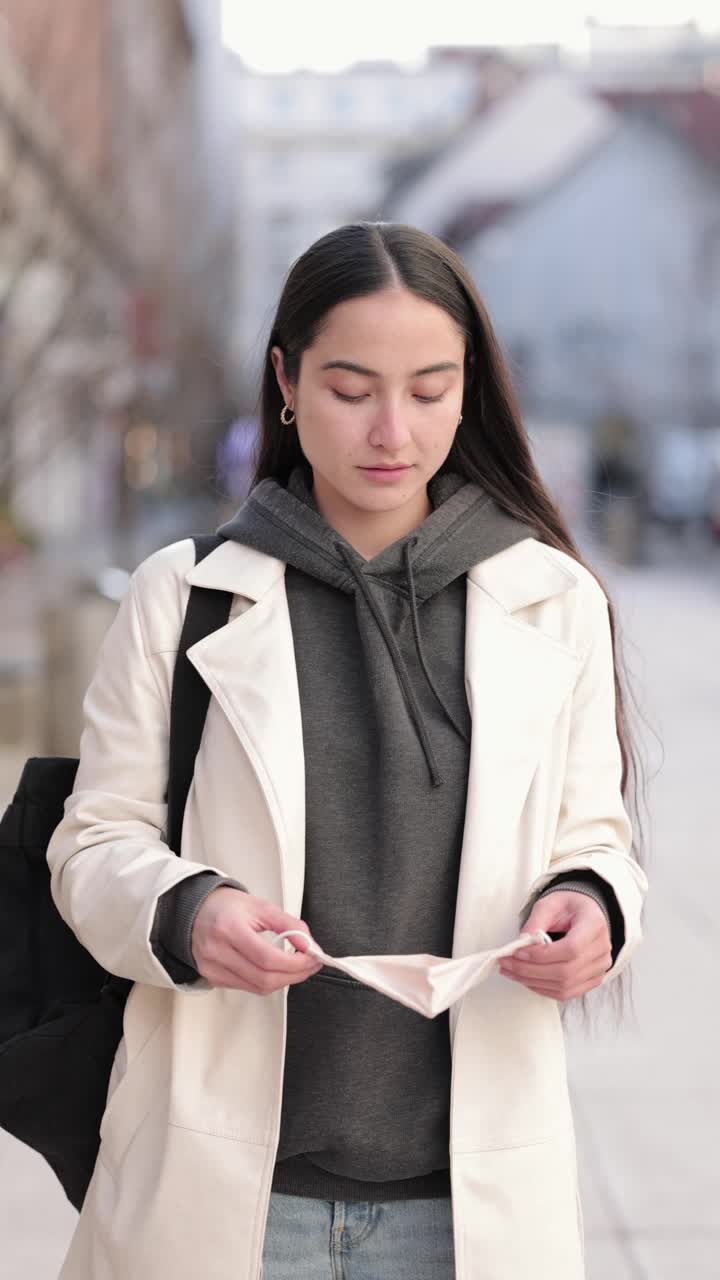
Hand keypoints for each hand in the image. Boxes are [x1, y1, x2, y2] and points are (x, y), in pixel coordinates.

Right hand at [191, 888, 322, 992]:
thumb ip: (289, 924)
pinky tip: (274, 970)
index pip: (267, 958)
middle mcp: (217, 951)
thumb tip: (309, 945)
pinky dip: (266, 982)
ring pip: (257, 988)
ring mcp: (213, 968)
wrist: (196, 911)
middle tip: (310, 965)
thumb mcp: (261, 906)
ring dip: (283, 981)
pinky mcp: (213, 978)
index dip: (295, 963)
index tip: (312, 958)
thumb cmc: (226, 907)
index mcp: (229, 928)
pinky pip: (247, 988)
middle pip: (264, 978)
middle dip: (294, 975)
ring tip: (296, 967)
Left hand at [499, 891, 611, 1000]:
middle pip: (566, 972)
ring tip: (511, 971)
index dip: (542, 955)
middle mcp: (602, 949)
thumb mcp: (550, 903)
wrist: (586, 914)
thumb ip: (536, 921)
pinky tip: (527, 979)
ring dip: (533, 982)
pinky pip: (567, 993)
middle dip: (530, 971)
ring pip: (565, 986)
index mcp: (594, 925)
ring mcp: (599, 968)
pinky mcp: (593, 980)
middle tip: (506, 963)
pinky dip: (543, 988)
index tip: (518, 952)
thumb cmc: (569, 907)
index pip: (571, 948)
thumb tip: (521, 944)